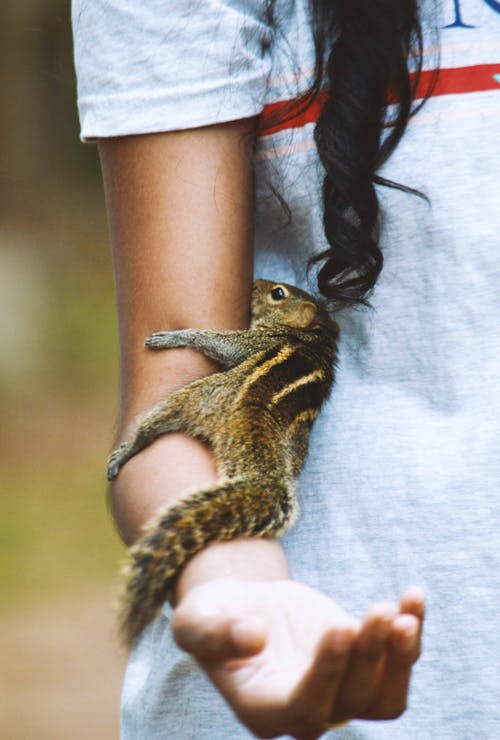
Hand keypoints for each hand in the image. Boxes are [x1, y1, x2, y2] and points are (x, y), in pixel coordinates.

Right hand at [172, 578, 423, 738]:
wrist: (241, 607)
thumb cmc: (212, 616)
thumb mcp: (197, 620)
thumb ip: (215, 633)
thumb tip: (252, 638)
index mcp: (264, 710)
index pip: (305, 705)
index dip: (327, 672)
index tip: (340, 627)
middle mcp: (306, 711)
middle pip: (352, 701)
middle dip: (370, 657)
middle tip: (379, 610)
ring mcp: (338, 691)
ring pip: (384, 697)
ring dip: (401, 657)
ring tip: (405, 610)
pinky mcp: (359, 664)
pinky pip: (396, 662)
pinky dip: (410, 634)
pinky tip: (413, 597)